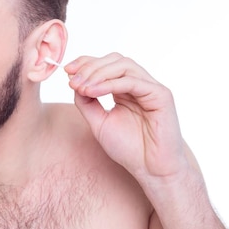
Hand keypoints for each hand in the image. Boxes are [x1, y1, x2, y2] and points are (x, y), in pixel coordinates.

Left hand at [64, 53, 190, 182]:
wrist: (150, 169)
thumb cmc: (128, 148)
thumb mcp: (98, 122)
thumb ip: (86, 102)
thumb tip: (74, 82)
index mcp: (125, 89)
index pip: (106, 64)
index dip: (86, 62)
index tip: (66, 70)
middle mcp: (139, 85)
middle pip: (115, 60)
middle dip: (90, 66)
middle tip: (73, 79)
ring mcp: (151, 88)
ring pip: (124, 65)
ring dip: (98, 73)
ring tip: (82, 87)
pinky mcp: (161, 95)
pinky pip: (133, 81)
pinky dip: (110, 84)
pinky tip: (93, 91)